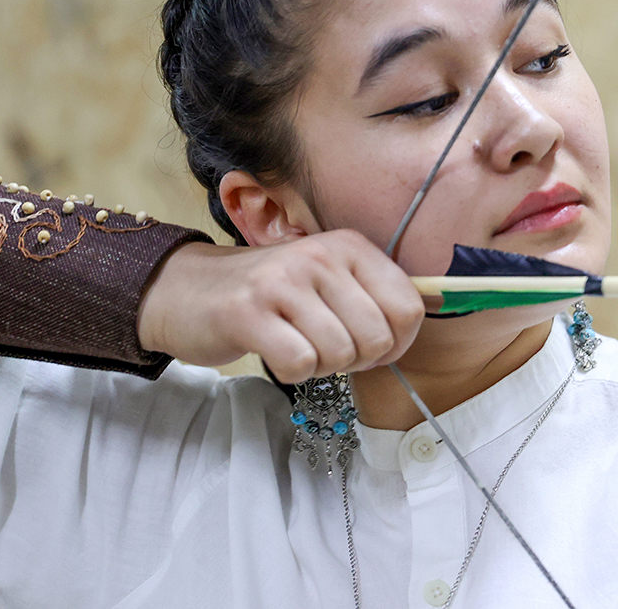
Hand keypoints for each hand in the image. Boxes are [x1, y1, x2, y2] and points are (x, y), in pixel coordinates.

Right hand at [137, 229, 422, 382]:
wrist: (188, 290)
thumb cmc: (271, 295)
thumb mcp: (329, 280)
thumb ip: (374, 296)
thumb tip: (430, 314)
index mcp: (349, 247)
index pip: (408, 306)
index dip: (398, 341)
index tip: (372, 345)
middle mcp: (320, 256)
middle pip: (376, 336)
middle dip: (358, 359)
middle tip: (328, 350)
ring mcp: (283, 281)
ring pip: (340, 353)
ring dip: (323, 365)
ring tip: (299, 345)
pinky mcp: (248, 312)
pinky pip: (300, 362)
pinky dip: (293, 370)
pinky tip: (275, 350)